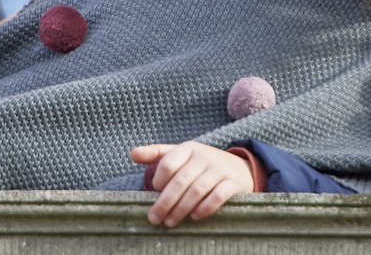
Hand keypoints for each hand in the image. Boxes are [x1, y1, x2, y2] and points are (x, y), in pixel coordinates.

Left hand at [131, 142, 253, 226]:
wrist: (238, 168)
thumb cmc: (201, 164)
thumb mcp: (181, 154)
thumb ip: (157, 154)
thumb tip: (132, 154)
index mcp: (189, 148)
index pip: (169, 162)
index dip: (159, 179)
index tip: (154, 192)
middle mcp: (205, 156)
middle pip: (181, 180)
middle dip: (165, 202)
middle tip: (155, 219)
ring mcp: (220, 169)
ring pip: (197, 190)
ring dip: (182, 208)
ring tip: (170, 222)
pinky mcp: (233, 182)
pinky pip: (218, 195)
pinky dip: (205, 207)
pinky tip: (195, 217)